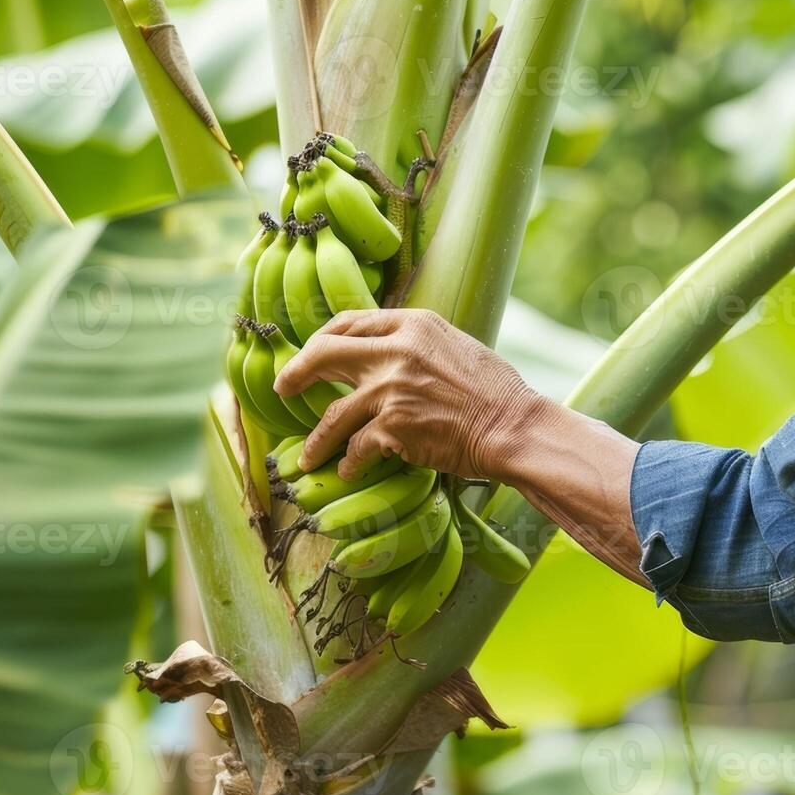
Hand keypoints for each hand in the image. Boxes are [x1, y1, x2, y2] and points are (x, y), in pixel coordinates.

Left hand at [273, 309, 546, 481]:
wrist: (512, 427)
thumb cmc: (494, 390)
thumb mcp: (455, 345)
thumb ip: (417, 343)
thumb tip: (387, 352)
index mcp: (412, 324)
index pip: (349, 322)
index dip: (322, 339)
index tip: (311, 355)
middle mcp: (396, 351)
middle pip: (324, 355)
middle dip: (295, 373)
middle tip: (283, 388)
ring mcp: (390, 389)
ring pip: (332, 415)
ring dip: (316, 440)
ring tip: (306, 458)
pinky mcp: (393, 427)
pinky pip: (356, 448)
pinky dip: (349, 463)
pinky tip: (347, 472)